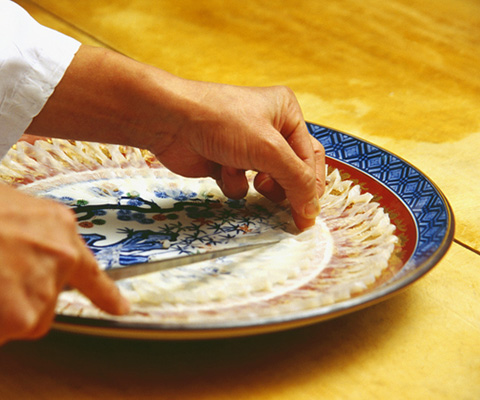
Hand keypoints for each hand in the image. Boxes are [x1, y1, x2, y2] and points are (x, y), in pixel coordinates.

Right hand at [0, 159, 127, 351]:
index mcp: (57, 229)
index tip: (121, 307)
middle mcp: (59, 262)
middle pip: (42, 303)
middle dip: (12, 304)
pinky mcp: (19, 319)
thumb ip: (16, 240)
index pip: (89, 270)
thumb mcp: (2, 209)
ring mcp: (42, 292)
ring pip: (13, 323)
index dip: (105, 293)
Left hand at [29, 46, 324, 229]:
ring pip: (267, 180)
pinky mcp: (224, 162)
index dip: (312, 186)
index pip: (311, 156)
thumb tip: (312, 212)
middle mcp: (269, 127)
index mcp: (286, 113)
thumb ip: (297, 181)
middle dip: (285, 187)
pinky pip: (241, 184)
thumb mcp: (269, 150)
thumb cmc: (222, 124)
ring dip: (260, 185)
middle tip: (283, 206)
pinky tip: (222, 171)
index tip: (308, 217)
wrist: (170, 122)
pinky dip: (233, 183)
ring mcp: (245, 146)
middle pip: (291, 170)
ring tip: (256, 183)